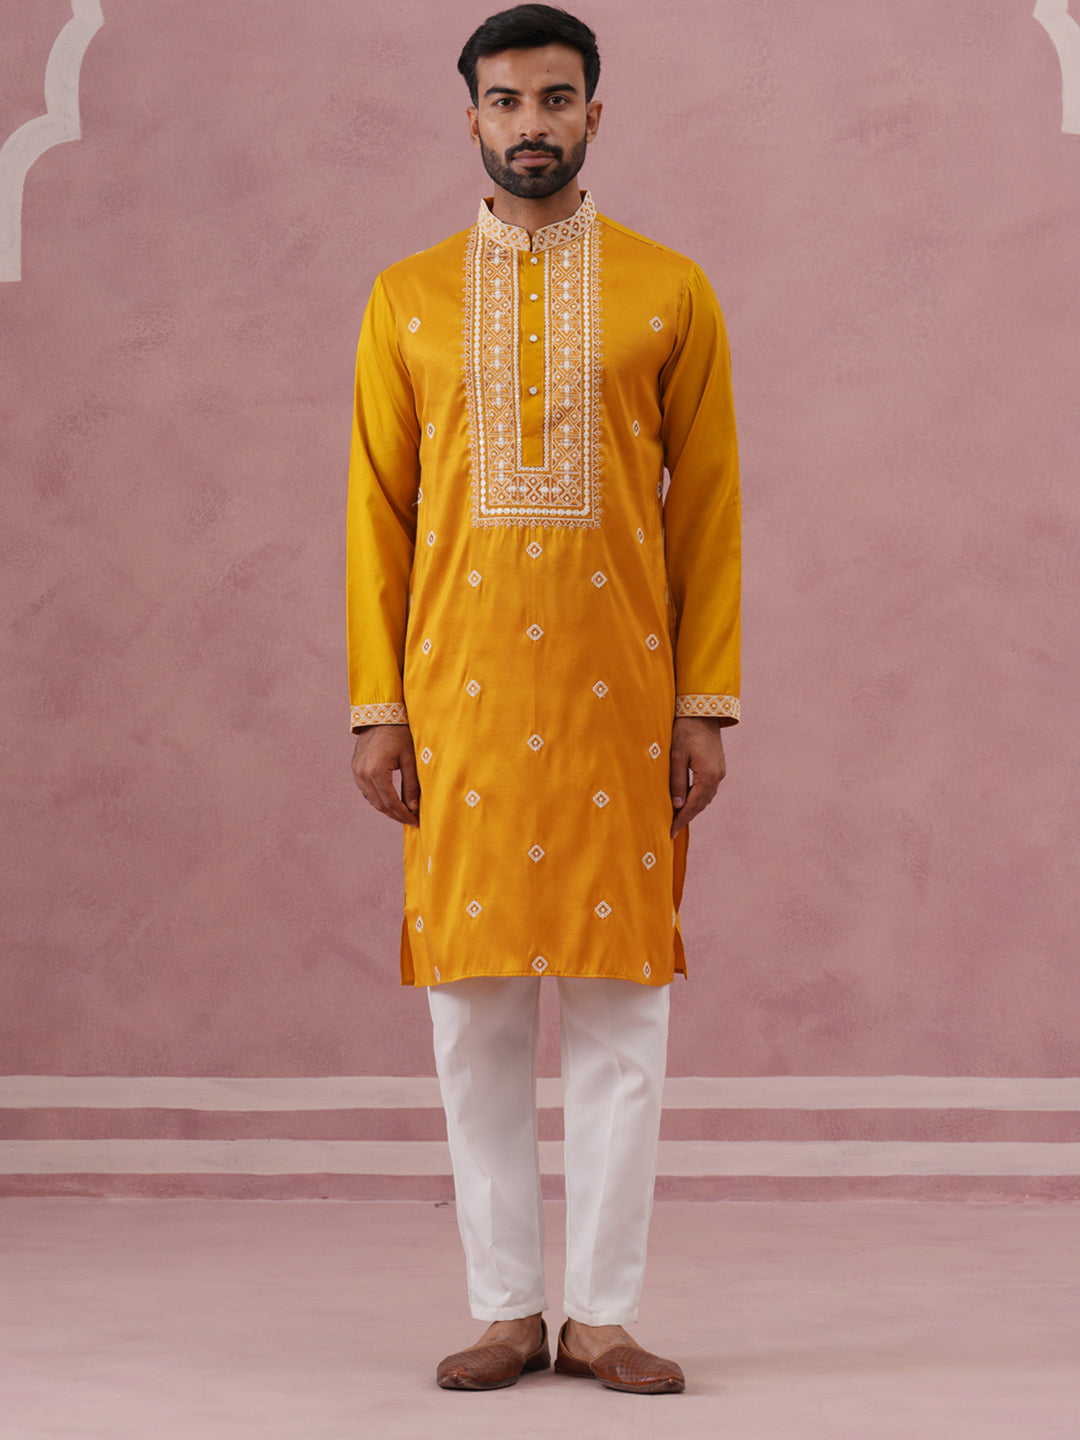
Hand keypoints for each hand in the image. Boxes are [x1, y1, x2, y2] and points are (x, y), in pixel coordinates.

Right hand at [351, 724, 419, 827]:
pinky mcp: (355, 769)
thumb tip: (414, 807)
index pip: (391, 803)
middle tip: (411, 820)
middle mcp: (363, 774)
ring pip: (372, 800)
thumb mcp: (410, 759)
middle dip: (396, 815)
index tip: (416, 822)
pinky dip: (378, 799)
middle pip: (380, 805)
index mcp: (377, 772)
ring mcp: (356, 772)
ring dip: (387, 809)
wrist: (380, 715)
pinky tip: (390, 801)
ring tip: (403, 813)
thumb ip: (411, 785)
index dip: (404, 815)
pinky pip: (366, 791)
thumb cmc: (399, 733)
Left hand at [669, 716, 726, 837]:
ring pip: (706, 797)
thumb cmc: (685, 731)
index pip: (692, 805)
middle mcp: (717, 776)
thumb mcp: (676, 756)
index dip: (681, 820)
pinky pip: (708, 788)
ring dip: (693, 808)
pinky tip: (688, 799)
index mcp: (707, 776)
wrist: (703, 712)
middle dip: (687, 817)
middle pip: (701, 804)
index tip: (671, 832)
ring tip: (679, 817)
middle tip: (673, 828)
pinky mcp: (718, 766)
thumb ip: (677, 781)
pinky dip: (698, 797)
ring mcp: (720, 771)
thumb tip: (677, 805)